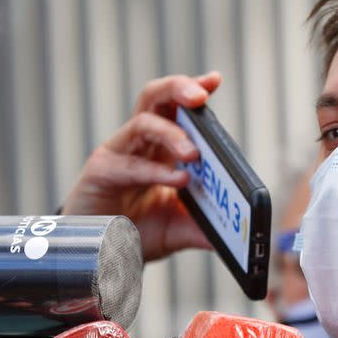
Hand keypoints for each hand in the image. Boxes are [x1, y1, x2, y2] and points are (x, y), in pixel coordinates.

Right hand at [62, 73, 221, 260]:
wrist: (97, 258)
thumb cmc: (136, 233)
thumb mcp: (178, 230)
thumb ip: (203, 228)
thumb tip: (239, 236)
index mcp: (161, 148)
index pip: (177, 107)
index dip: (194, 88)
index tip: (215, 79)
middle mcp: (140, 144)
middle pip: (156, 98)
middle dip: (179, 89)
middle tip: (201, 96)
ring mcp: (118, 154)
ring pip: (143, 123)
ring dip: (172, 133)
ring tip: (194, 153)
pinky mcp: (101, 173)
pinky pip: (130, 165)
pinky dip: (156, 172)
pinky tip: (178, 180)